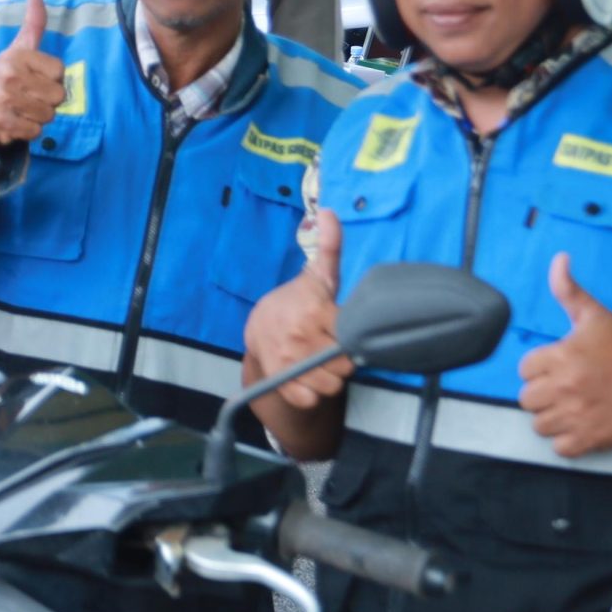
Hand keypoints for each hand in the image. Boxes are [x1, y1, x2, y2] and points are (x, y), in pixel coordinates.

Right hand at [0, 0, 66, 145]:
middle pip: (58, 95)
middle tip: (33, 94)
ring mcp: (5, 102)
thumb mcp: (20, 47)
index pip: (59, 71)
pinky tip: (20, 120)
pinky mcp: (5, 124)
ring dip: (41, 115)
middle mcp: (9, 78)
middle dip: (49, 98)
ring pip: (49, 115)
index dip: (54, 77)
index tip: (38, 76)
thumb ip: (33, 23)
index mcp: (16, 57)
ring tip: (27, 107)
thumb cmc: (9, 73)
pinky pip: (36, 131)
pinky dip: (31, 129)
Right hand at [246, 206, 352, 409]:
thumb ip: (330, 247)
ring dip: (331, 377)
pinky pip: (311, 399)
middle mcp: (300, 338)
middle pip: (346, 364)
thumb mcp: (316, 275)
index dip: (354, 335)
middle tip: (335, 346)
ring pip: (332, 385)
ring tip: (324, 361)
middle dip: (344, 357)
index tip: (345, 328)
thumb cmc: (297, 301)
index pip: (352, 335)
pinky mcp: (282, 384)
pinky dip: (314, 393)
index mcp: (313, 310)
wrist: (257, 327)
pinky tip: (312, 377)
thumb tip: (331, 212)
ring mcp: (290, 364)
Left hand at [517, 254, 611, 456]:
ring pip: (540, 426)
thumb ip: (568, 288)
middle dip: (543, 394)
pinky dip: (567, 441)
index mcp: (561, 356)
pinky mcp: (590, 440)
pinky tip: (582, 426)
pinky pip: (560, 448)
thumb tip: (558, 258)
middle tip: (566, 389)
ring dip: (552, 419)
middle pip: (527, 400)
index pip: (524, 369)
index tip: (559, 367)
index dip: (540, 368)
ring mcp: (576, 416)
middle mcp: (564, 387)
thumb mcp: (595, 313)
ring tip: (573, 408)